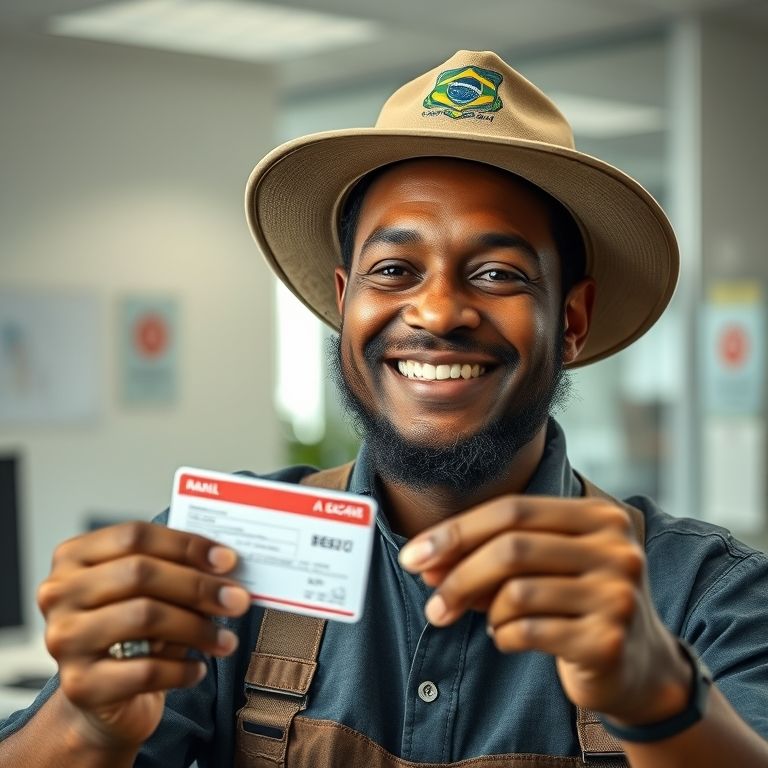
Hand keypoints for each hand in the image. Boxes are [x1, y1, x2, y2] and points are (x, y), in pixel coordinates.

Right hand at [37, 522, 250, 751]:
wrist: (103, 699)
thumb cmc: (131, 631)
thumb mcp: (149, 591)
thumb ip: (177, 570)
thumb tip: (226, 564)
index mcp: (75, 556)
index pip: (135, 535)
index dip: (186, 544)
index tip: (227, 560)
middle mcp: (60, 593)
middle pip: (140, 573)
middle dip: (198, 586)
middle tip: (238, 599)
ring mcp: (64, 639)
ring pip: (144, 617)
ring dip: (197, 628)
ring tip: (226, 640)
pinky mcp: (79, 685)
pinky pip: (145, 670)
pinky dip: (181, 669)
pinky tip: (197, 669)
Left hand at [398, 496, 690, 723]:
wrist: (639, 666)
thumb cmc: (576, 602)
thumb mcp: (543, 565)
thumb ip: (491, 555)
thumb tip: (426, 562)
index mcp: (598, 516)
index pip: (511, 509)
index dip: (456, 531)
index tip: (413, 556)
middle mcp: (616, 548)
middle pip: (511, 548)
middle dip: (458, 576)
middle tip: (433, 605)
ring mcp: (617, 594)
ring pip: (515, 593)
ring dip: (486, 612)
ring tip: (492, 621)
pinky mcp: (608, 640)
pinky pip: (527, 632)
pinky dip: (503, 636)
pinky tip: (509, 638)